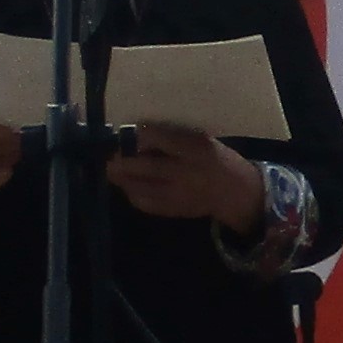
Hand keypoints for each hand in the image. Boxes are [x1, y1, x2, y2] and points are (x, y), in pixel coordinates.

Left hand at [108, 119, 270, 229]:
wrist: (234, 191)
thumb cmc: (214, 158)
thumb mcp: (200, 140)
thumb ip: (172, 139)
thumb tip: (137, 137)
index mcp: (195, 148)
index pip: (160, 138)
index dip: (138, 135)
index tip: (127, 132)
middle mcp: (186, 172)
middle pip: (147, 167)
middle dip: (122, 162)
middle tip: (108, 158)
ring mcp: (180, 194)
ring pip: (142, 188)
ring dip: (123, 180)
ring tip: (113, 172)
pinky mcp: (175, 209)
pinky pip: (147, 203)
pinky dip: (133, 195)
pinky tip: (130, 187)